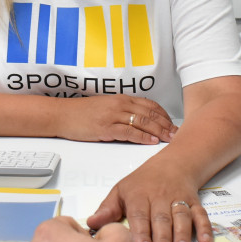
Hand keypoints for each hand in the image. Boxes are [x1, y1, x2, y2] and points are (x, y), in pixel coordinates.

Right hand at [56, 96, 175, 144]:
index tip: (174, 124)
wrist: (62, 115)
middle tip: (178, 134)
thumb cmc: (82, 113)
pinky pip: (129, 132)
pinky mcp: (106, 128)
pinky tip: (151, 142)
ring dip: (159, 131)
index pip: (150, 105)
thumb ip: (122, 111)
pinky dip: (142, 137)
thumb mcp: (105, 107)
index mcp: (121, 99)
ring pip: (143, 122)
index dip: (164, 115)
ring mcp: (113, 116)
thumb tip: (139, 121)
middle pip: (150, 114)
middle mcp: (120, 105)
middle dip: (166, 124)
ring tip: (170, 139)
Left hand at [86, 157, 211, 241]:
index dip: (142, 232)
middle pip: (162, 219)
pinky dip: (205, 227)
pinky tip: (206, 241)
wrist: (173, 163)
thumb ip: (108, 209)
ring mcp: (179, 199)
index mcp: (139, 196)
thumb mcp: (121, 190)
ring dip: (184, 234)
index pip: (140, 215)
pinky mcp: (194, 201)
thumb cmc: (143, 181)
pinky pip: (201, 214)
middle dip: (164, 237)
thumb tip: (90, 223)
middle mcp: (160, 197)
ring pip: (182, 217)